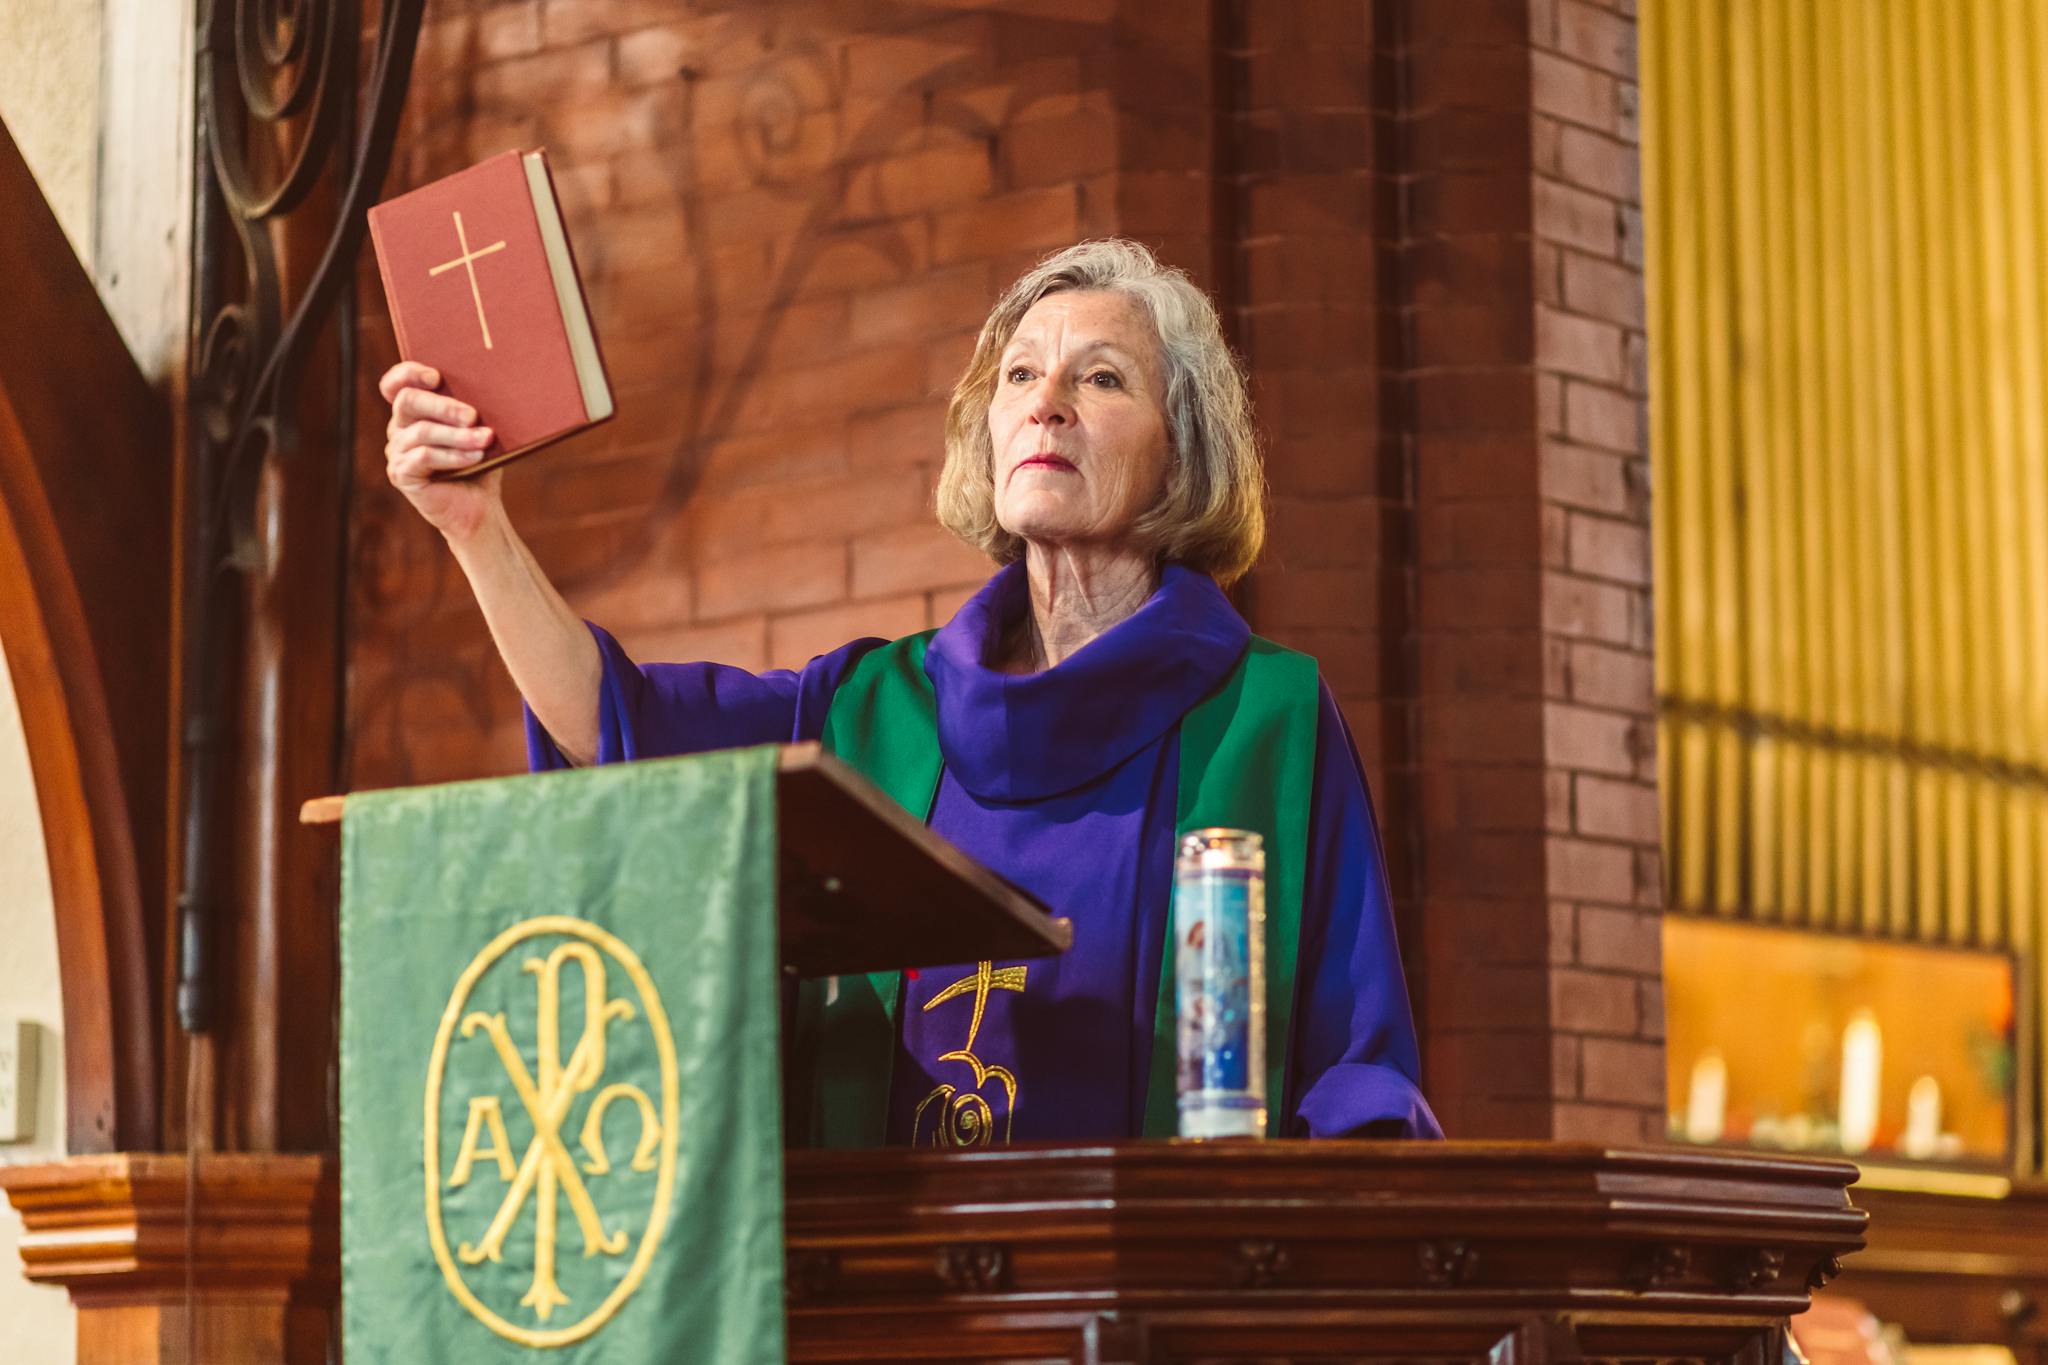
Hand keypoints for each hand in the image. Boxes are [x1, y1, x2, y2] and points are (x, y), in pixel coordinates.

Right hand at [380, 361, 504, 542]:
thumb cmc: (480, 463)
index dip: (409, 374)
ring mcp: (397, 451)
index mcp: (415, 410)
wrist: (479, 507)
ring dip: (458, 435)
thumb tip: (496, 386)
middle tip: (473, 415)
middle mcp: (399, 427)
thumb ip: (474, 409)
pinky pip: (423, 457)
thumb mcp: (478, 431)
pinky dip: (453, 456)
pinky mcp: (401, 474)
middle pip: (408, 401)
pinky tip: (475, 457)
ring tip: (485, 439)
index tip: (436, 377)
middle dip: (444, 406)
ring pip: (422, 432)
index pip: (397, 383)